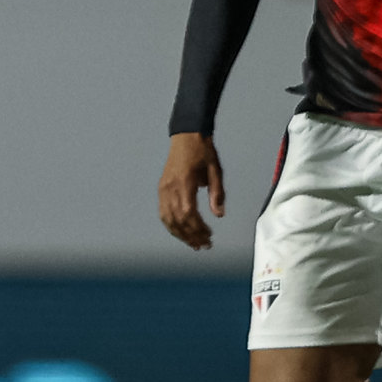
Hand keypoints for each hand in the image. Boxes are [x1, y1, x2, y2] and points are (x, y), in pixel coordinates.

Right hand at [159, 131, 224, 250]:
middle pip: (177, 220)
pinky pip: (163, 211)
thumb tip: (219, 215)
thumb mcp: (216, 171)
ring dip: (179, 233)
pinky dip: (170, 224)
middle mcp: (170, 187)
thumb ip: (217, 194)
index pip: (188, 213)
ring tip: (192, 243)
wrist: (186, 135)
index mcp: (184, 182)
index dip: (198, 229)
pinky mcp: (162, 188)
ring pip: (167, 218)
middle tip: (203, 245)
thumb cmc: (203, 152)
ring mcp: (163, 188)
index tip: (209, 237)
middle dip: (190, 235)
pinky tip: (180, 231)